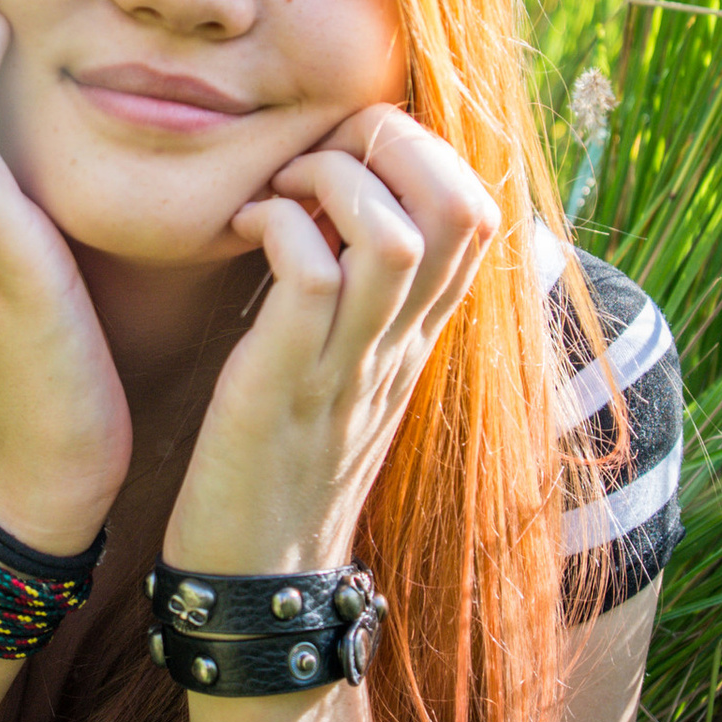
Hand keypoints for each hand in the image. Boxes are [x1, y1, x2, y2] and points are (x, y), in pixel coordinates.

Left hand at [165, 108, 498, 571]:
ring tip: (278, 190)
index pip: (480, 210)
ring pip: (392, 234)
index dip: (423, 149)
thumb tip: (372, 217)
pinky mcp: (284, 384)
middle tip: (316, 151)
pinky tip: (241, 231)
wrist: (261, 578)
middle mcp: (400, 341)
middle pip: (461, 205)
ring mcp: (349, 363)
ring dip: (330, 181)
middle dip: (390, 143)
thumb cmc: (289, 459)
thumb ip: (373, 300)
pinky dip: (275, 229)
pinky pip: (307, 276)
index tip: (349, 152)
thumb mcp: (351, 372)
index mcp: (419, 332)